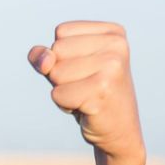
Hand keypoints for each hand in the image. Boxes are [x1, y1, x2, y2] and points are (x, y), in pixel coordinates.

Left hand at [28, 21, 143, 159]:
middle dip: (61, 74)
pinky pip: (58, 94)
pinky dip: (65, 105)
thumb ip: (45, 55)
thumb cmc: (89, 94)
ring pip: (56, 72)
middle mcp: (116, 45)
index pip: (61, 32)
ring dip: (63, 90)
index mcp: (113, 33)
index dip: (62, 56)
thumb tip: (45, 61)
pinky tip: (87, 108)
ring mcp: (112, 67)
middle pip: (57, 50)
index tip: (87, 71)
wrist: (119, 132)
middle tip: (86, 87)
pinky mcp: (102, 90)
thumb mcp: (64, 67)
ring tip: (87, 97)